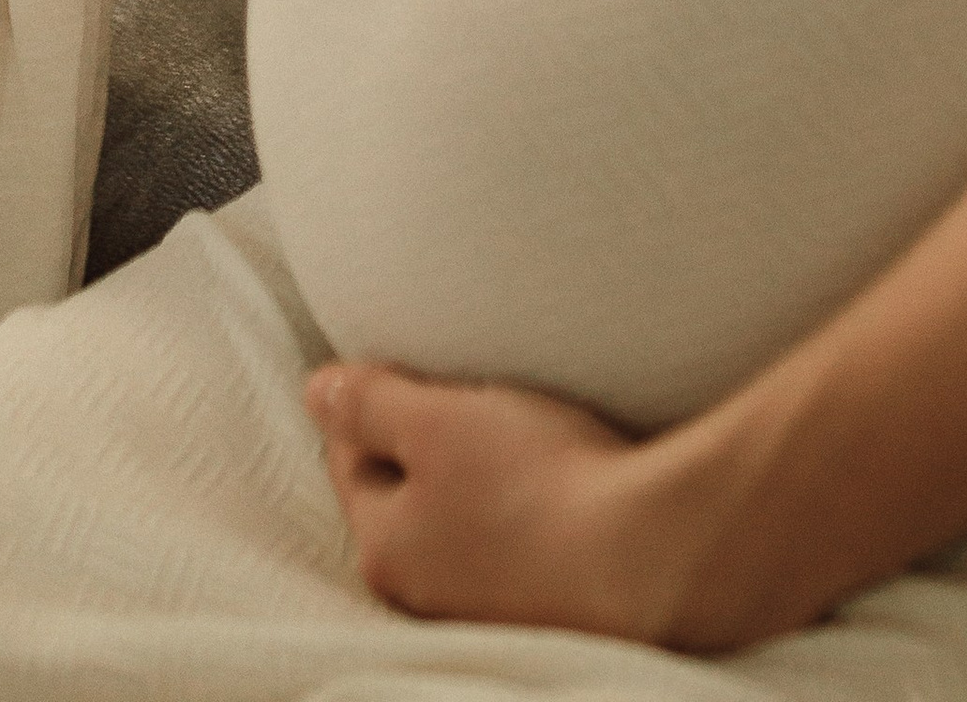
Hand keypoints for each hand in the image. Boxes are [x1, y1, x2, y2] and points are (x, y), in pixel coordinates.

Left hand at [305, 362, 727, 643]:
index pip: (349, 457)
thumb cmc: (535, 482)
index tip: (411, 362)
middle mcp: (426, 592)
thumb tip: (315, 391)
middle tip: (465, 390)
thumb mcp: (436, 423)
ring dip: (477, 473)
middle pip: (405, 492)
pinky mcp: (546, 601)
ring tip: (515, 429)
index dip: (372, 397)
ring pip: (461, 517)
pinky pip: (515, 536)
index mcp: (384, 548)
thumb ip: (369, 404)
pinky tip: (552, 475)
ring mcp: (487, 604)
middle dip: (424, 440)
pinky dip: (522, 502)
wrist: (650, 553)